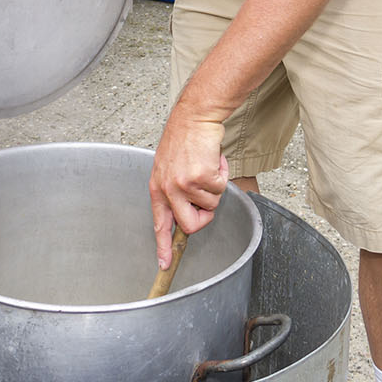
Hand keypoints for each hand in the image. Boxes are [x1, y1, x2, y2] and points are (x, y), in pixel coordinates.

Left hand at [148, 105, 228, 267]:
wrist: (195, 117)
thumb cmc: (186, 140)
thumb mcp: (170, 167)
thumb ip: (175, 190)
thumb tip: (190, 213)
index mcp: (158, 188)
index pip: (159, 223)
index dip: (163, 246)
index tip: (165, 265)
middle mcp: (167, 188)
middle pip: (189, 225)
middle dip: (205, 216)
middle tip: (208, 198)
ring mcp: (183, 183)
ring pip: (210, 204)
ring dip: (215, 186)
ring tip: (207, 165)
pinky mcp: (199, 176)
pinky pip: (220, 188)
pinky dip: (222, 174)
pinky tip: (213, 159)